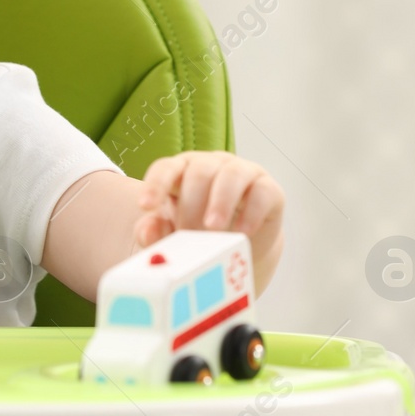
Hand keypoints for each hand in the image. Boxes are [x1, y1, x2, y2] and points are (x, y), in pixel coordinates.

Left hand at [134, 152, 284, 279]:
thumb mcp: (172, 234)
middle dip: (190, 205)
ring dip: (220, 203)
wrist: (237, 250)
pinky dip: (252, 213)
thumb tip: (148, 230)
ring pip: (231, 175)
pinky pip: (262, 192)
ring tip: (212, 229)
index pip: (165, 168)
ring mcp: (242, 173)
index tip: (146, 205)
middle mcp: (212, 165)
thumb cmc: (197, 234)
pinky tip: (242, 232)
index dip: (155, 184)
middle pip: (198, 172)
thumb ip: (154, 232)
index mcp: (182, 171)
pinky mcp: (269, 190)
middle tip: (188, 234)